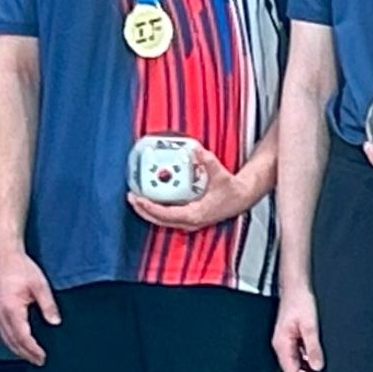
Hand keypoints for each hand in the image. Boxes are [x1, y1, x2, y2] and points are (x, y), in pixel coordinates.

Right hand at [0, 249, 61, 364]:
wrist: (3, 255)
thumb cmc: (19, 266)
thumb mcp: (40, 285)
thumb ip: (48, 305)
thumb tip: (55, 320)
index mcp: (11, 310)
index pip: (23, 337)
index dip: (33, 350)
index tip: (42, 357)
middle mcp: (0, 313)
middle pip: (12, 342)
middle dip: (25, 354)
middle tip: (38, 361)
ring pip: (4, 338)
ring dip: (16, 349)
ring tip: (29, 356)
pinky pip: (0, 331)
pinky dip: (9, 340)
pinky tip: (15, 342)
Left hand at [129, 146, 253, 230]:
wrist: (241, 198)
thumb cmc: (232, 191)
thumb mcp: (221, 175)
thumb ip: (208, 162)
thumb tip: (197, 150)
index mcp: (195, 214)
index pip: (166, 215)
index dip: (151, 207)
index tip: (139, 199)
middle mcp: (190, 221)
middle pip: (159, 220)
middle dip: (143, 210)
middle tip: (131, 197)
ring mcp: (189, 221)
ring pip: (162, 220)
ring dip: (148, 211)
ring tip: (135, 199)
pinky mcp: (189, 218)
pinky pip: (167, 217)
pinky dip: (156, 210)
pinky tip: (150, 200)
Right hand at [273, 282, 323, 371]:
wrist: (296, 286)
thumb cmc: (299, 300)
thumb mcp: (310, 325)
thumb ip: (313, 347)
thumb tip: (318, 366)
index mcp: (282, 344)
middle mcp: (281, 346)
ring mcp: (286, 343)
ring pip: (296, 366)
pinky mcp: (292, 338)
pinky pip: (299, 357)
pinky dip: (308, 364)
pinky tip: (318, 365)